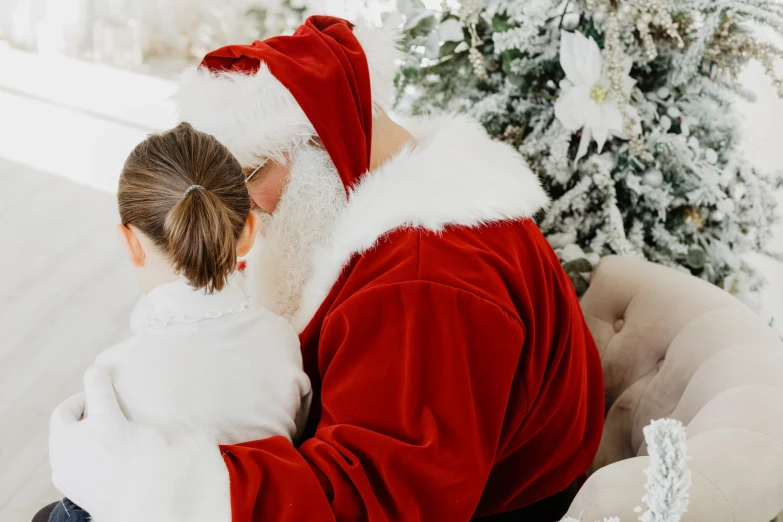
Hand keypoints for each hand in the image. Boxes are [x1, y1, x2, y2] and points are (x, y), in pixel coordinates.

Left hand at [49, 366, 230, 521]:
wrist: (139, 513)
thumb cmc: (157, 479)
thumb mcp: (178, 446)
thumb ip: (184, 431)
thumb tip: (201, 424)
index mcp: (107, 424)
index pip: (96, 386)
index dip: (98, 374)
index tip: (100, 369)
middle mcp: (79, 441)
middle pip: (65, 411)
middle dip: (78, 403)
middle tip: (93, 404)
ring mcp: (68, 463)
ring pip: (58, 435)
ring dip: (72, 428)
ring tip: (91, 430)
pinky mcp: (65, 482)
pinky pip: (60, 459)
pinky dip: (69, 451)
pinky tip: (86, 456)